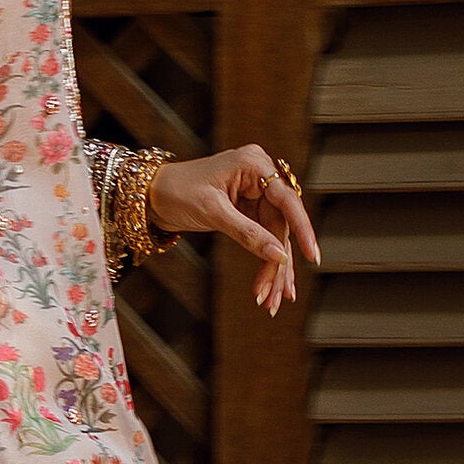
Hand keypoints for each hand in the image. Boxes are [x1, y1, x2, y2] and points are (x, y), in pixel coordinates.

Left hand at [150, 143, 321, 320]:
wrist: (151, 193)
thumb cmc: (176, 192)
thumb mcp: (213, 213)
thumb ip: (248, 234)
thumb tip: (279, 256)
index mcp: (254, 164)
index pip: (287, 200)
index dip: (302, 230)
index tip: (313, 255)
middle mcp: (260, 176)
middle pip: (280, 225)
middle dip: (277, 263)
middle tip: (274, 295)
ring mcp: (255, 192)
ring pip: (274, 236)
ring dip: (272, 269)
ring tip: (272, 299)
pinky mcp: (248, 208)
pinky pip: (263, 237)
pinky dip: (264, 260)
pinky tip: (271, 285)